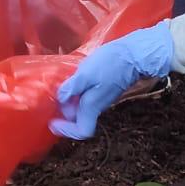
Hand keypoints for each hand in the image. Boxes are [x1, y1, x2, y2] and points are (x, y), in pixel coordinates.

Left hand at [50, 22, 172, 139]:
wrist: (134, 54)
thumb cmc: (110, 63)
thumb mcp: (86, 73)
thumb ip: (72, 88)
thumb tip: (60, 100)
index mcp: (92, 106)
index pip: (82, 131)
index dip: (67, 130)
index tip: (54, 122)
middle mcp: (97, 106)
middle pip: (79, 119)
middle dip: (64, 113)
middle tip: (50, 101)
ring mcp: (101, 98)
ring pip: (82, 108)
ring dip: (69, 102)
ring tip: (57, 90)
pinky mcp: (103, 89)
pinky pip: (86, 98)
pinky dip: (76, 94)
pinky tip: (70, 81)